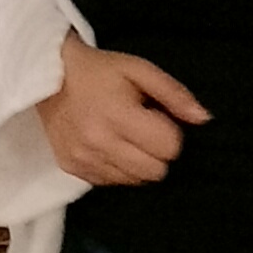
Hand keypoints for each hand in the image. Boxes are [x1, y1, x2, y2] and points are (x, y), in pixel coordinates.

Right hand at [42, 35, 209, 186]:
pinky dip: (117, 167)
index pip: (169, 147)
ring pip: (136, 181)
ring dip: (137, 161)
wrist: (48, 77)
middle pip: (155, 171)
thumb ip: (175, 94)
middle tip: (141, 128)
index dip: (168, 131)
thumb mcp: (140, 70)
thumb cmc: (99, 71)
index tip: (153, 115)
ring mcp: (83, 159)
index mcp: (116, 114)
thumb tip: (204, 119)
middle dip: (157, 151)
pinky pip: (112, 182)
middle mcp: (97, 142)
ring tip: (122, 134)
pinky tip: (107, 144)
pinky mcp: (73, 169)